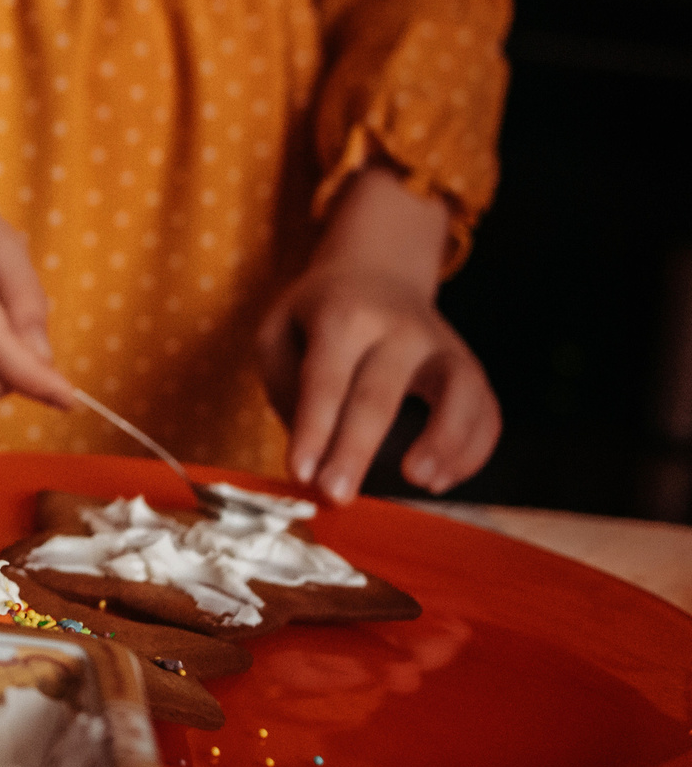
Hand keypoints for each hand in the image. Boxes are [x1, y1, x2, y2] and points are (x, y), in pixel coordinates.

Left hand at [256, 167, 498, 502]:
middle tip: (337, 495)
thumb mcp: (280, 328)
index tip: (301, 473)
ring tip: (419, 483)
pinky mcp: (470, 365)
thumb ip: (285, 382)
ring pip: (458, 393)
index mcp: (344, 316)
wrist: (378, 271)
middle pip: (381, 395)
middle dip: (357, 450)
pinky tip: (442, 480)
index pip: (326, 380)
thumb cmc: (320, 314)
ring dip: (443, 442)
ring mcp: (443, 345)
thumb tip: (313, 444)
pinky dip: (473, 448)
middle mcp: (399, 328)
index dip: (313, 429)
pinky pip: (486, 409)